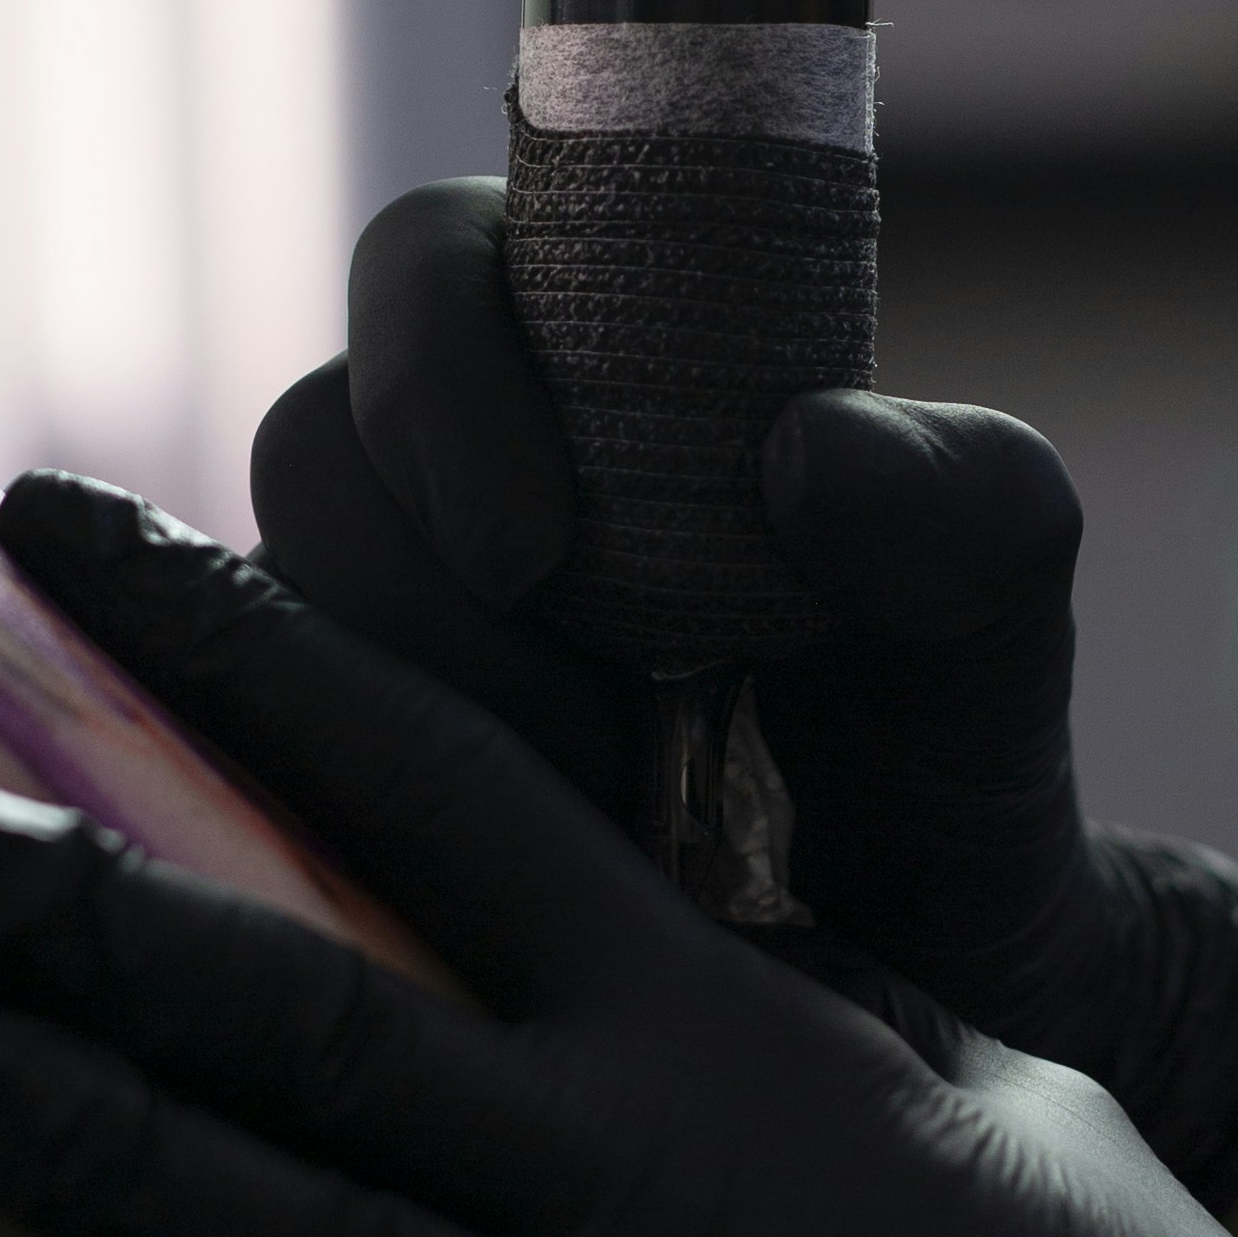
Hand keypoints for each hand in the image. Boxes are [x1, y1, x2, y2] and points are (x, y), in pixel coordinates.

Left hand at [0, 571, 1237, 1236]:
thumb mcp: (983, 1091)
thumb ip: (785, 1007)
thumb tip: (662, 938)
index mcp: (729, 1030)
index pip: (429, 779)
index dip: (224, 644)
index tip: (43, 524)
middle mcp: (646, 1185)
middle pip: (280, 1006)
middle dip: (48, 907)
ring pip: (264, 1231)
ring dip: (44, 1131)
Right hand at [38, 179, 1237, 1198]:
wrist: (919, 978)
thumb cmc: (944, 740)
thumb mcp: (992, 609)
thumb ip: (964, 504)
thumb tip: (812, 453)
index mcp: (579, 339)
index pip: (428, 258)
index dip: (437, 369)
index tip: (532, 549)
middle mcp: (441, 461)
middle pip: (315, 444)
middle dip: (420, 595)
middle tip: (594, 735)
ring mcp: (361, 619)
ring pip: (264, 613)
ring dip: (403, 723)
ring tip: (596, 822)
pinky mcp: (314, 768)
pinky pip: (244, 763)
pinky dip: (354, 825)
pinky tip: (487, 901)